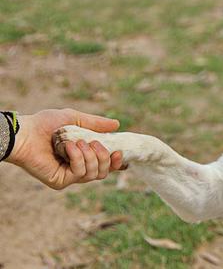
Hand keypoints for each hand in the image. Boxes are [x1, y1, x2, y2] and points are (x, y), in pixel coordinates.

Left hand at [6, 108, 122, 189]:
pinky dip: (78, 158)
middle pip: (103, 172)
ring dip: (90, 156)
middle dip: (104, 157)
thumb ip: (96, 123)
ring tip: (78, 142)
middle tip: (94, 142)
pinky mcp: (60, 181)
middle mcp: (78, 168)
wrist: (25, 133)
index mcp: (84, 156)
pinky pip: (80, 174)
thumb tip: (117, 124)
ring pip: (94, 174)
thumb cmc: (45, 124)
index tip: (119, 152)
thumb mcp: (75, 118)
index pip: (106, 165)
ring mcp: (69, 176)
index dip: (115, 162)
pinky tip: (69, 148)